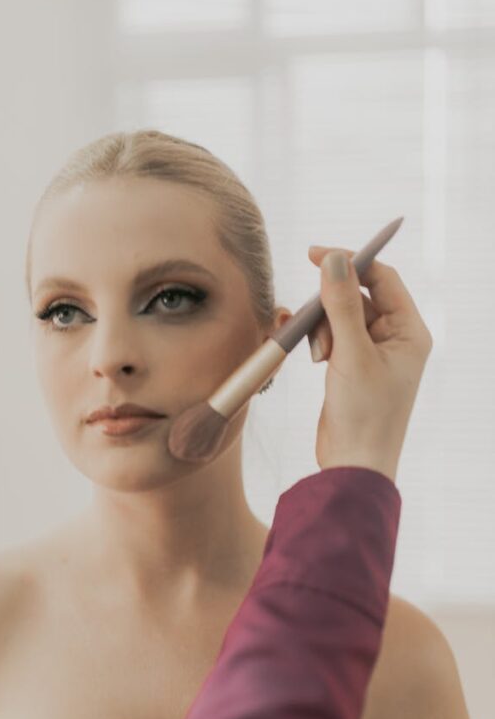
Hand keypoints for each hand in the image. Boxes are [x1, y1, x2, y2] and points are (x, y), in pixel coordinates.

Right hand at [306, 246, 432, 483]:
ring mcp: (373, 352)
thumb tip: (334, 260)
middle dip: (329, 307)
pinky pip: (331, 337)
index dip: (350, 262)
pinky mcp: (352, 366)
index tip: (315, 254)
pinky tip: (308, 356)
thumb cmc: (364, 415)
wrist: (352, 464)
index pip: (382, 278)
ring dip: (321, 329)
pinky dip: (316, 340)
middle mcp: (395, 338)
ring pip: (339, 316)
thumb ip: (341, 305)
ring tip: (319, 358)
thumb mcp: (351, 354)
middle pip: (357, 296)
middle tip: (311, 321)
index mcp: (410, 332)